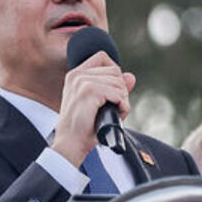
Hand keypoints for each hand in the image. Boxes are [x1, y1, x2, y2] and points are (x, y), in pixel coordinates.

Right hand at [51, 51, 135, 166]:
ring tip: (115, 112)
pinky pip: (118, 94)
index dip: (114, 72)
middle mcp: (77, 75)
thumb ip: (114, 87)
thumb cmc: (83, 126)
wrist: (70, 143)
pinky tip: (117, 114)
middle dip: (121, 89)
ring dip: (123, 100)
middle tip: (115, 107)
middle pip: (114, 71)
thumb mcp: (98, 103)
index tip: (112, 91)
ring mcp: (82, 82)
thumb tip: (131, 77)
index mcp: (75, 74)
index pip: (103, 57)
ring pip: (118, 82)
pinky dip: (123, 106)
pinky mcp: (89, 91)